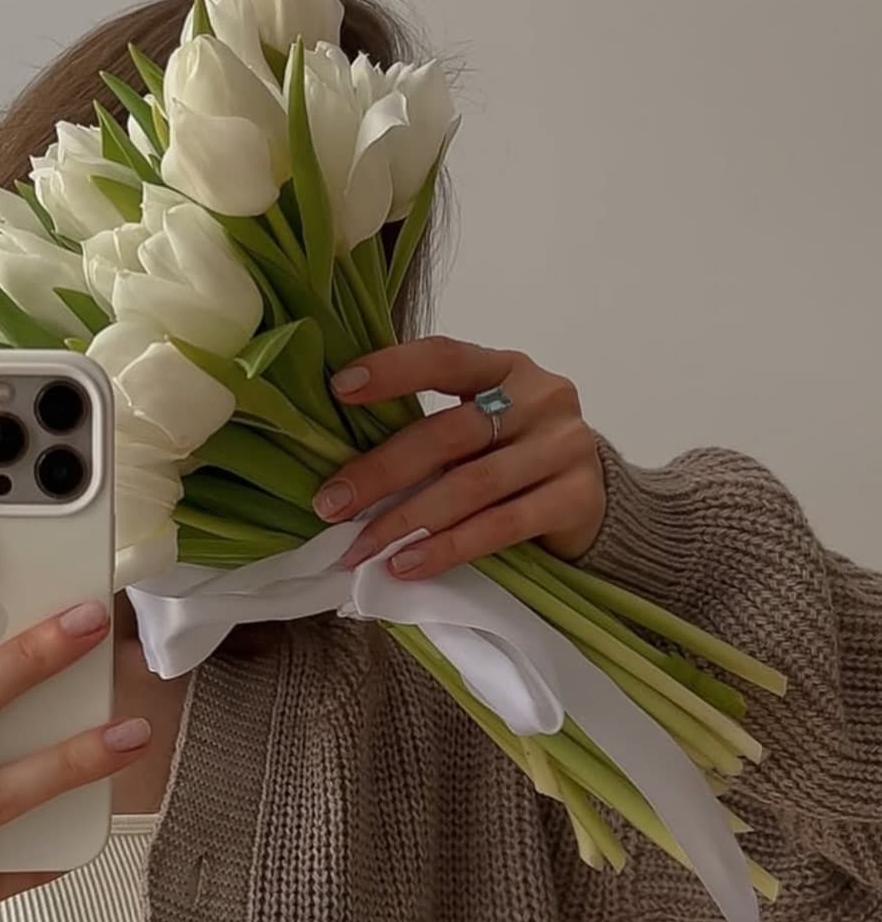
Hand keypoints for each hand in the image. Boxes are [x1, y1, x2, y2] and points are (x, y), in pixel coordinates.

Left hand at [314, 336, 606, 575]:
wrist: (590, 500)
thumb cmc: (514, 459)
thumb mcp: (482, 429)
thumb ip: (434, 431)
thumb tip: (345, 473)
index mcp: (506, 368)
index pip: (445, 357)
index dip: (394, 370)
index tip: (339, 389)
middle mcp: (540, 398)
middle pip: (449, 434)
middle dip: (383, 471)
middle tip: (331, 504)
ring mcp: (564, 447)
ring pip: (472, 485)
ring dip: (408, 521)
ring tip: (362, 548)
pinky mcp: (576, 498)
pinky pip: (501, 526)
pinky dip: (449, 548)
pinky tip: (409, 564)